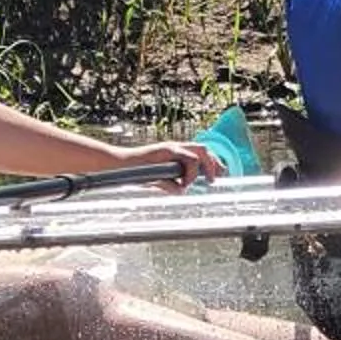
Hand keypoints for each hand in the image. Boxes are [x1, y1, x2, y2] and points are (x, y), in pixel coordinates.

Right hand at [107, 138, 221, 191]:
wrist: (119, 166)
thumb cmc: (136, 173)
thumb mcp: (157, 181)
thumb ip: (170, 185)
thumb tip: (181, 191)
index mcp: (175, 153)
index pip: (200, 153)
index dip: (213, 163)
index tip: (221, 174)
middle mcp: (175, 147)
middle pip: (204, 149)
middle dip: (215, 163)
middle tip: (218, 178)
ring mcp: (171, 148)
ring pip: (199, 151)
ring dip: (206, 167)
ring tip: (208, 180)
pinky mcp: (166, 151)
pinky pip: (188, 158)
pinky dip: (191, 172)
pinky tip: (185, 183)